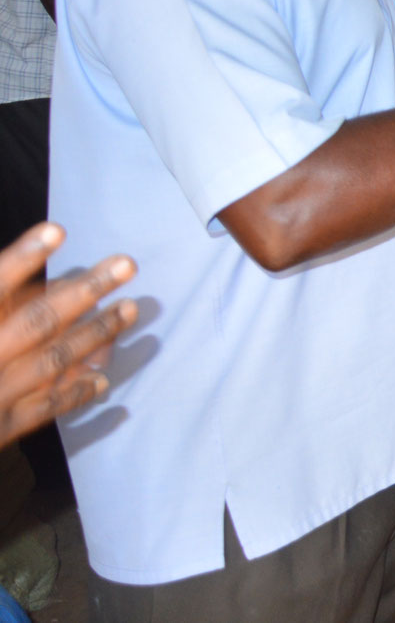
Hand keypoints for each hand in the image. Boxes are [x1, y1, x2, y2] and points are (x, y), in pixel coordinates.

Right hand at [0, 224, 137, 446]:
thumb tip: (27, 276)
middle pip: (36, 321)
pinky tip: (102, 378)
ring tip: (129, 308)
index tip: (56, 230)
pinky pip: (43, 408)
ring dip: (95, 334)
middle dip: (85, 292)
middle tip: (127, 264)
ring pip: (52, 360)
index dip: (20, 259)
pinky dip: (74, 392)